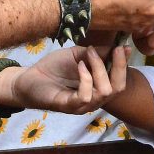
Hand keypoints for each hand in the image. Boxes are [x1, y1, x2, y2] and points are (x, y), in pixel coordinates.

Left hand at [5, 46, 127, 114]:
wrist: (29, 77)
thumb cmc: (54, 68)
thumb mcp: (79, 55)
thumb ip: (97, 54)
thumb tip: (120, 47)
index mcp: (98, 87)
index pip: (120, 80)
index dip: (124, 64)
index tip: (123, 47)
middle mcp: (94, 99)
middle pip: (118, 88)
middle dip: (119, 67)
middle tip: (114, 50)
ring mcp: (82, 105)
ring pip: (104, 92)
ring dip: (99, 68)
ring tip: (88, 54)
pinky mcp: (69, 106)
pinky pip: (85, 96)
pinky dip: (86, 78)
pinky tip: (79, 66)